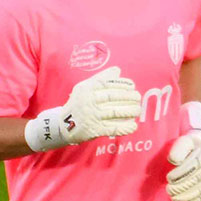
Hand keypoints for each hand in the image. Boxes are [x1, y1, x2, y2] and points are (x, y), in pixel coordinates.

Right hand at [26, 66, 140, 150]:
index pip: (108, 84)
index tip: (132, 86)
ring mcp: (91, 116)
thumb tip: (118, 70)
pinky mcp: (94, 130)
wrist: (62, 125)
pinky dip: (125, 128)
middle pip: (113, 97)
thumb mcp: (84, 88)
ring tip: (138, 110)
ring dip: (130, 111)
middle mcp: (88, 101)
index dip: (122, 84)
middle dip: (129, 97)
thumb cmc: (78, 103)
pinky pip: (113, 128)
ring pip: (115, 112)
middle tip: (138, 98)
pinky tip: (133, 126)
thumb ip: (101, 78)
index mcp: (87, 89)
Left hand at [166, 129, 200, 200]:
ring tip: (173, 198)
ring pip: (199, 190)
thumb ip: (179, 149)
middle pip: (196, 180)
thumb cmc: (191, 144)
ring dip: (185, 196)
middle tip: (169, 190)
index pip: (193, 166)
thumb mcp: (185, 141)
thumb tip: (174, 161)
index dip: (181, 174)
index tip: (169, 178)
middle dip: (181, 187)